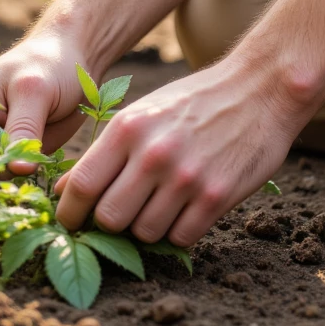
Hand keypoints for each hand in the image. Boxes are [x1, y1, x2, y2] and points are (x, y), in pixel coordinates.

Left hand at [53, 53, 301, 247]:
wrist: (260, 88)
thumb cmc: (194, 102)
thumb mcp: (143, 114)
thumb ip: (105, 153)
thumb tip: (64, 192)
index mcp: (128, 129)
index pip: (81, 186)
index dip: (69, 213)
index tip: (71, 223)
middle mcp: (152, 154)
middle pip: (109, 219)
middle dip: (111, 224)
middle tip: (123, 214)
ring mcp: (185, 178)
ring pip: (145, 234)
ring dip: (148, 228)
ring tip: (160, 206)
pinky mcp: (216, 197)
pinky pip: (182, 237)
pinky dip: (180, 230)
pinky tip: (186, 209)